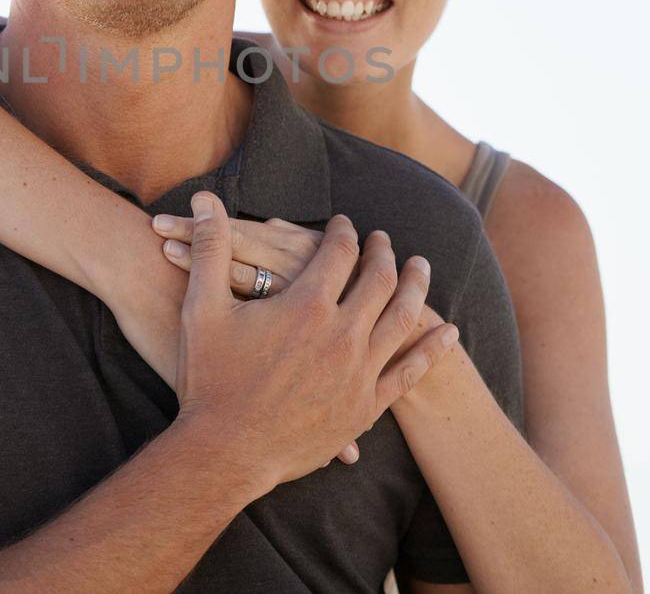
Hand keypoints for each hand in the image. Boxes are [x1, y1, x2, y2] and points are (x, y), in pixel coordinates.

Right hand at [173, 191, 452, 495]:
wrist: (224, 452)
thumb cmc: (209, 378)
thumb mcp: (202, 307)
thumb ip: (209, 246)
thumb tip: (203, 197)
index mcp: (307, 304)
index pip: (339, 251)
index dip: (343, 231)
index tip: (345, 223)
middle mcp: (343, 334)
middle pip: (379, 279)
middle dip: (383, 252)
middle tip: (383, 239)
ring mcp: (359, 372)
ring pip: (403, 318)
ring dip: (416, 287)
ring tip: (420, 268)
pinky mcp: (365, 407)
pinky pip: (409, 373)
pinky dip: (432, 348)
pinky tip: (447, 332)